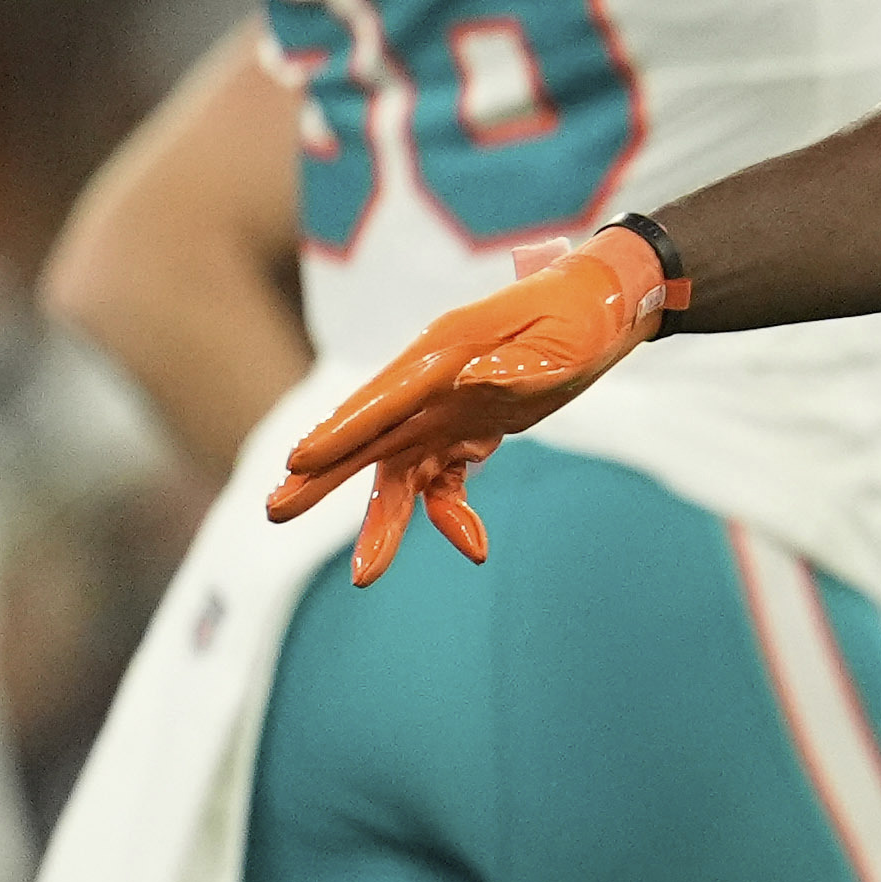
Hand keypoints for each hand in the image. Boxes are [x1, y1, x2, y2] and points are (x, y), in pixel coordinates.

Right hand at [267, 227, 674, 583]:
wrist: (606, 306)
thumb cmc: (583, 315)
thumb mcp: (562, 339)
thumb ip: (517, 367)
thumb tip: (469, 383)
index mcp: (445, 351)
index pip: (385, 397)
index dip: (344, 430)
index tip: (299, 460)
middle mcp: (431, 381)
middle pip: (370, 436)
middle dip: (324, 476)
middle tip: (275, 511)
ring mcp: (445, 408)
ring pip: (399, 470)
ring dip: (382, 519)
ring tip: (364, 576)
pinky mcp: (466, 430)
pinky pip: (447, 481)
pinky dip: (453, 513)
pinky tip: (475, 545)